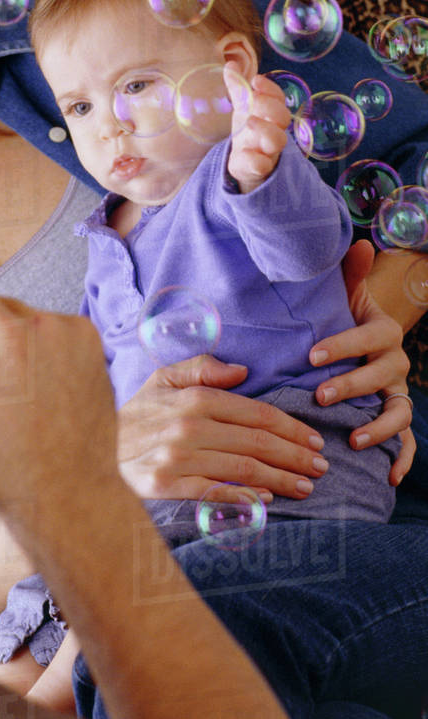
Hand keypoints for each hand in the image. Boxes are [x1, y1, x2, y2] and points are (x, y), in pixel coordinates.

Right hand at [117, 354, 328, 501]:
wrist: (88, 448)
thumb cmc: (134, 414)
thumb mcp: (161, 378)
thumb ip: (201, 368)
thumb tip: (243, 371)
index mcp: (193, 398)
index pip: (256, 413)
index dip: (290, 427)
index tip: (313, 440)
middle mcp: (188, 426)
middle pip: (257, 443)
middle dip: (295, 456)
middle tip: (320, 467)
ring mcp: (177, 458)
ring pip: (244, 470)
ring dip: (281, 479)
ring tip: (305, 486)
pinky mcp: (166, 486)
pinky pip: (216, 493)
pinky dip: (245, 498)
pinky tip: (266, 501)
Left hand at [225, 68, 290, 193]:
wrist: (245, 162)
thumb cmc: (248, 130)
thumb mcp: (242, 108)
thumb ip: (238, 88)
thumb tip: (231, 64)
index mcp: (270, 114)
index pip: (278, 98)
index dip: (270, 88)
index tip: (256, 80)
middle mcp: (273, 130)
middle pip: (282, 117)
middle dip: (269, 106)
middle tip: (253, 99)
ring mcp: (267, 150)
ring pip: (277, 141)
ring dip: (266, 130)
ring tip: (249, 121)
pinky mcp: (256, 168)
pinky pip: (261, 166)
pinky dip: (257, 162)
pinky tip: (250, 157)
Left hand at [309, 239, 414, 484]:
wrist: (359, 341)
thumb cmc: (343, 317)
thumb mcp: (344, 295)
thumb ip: (349, 273)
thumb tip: (358, 242)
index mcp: (383, 331)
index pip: (367, 337)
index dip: (342, 346)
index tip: (312, 355)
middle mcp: (395, 363)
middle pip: (380, 376)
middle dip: (351, 386)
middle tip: (319, 395)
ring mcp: (398, 392)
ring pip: (398, 411)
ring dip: (379, 427)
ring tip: (353, 438)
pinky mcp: (397, 417)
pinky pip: (407, 441)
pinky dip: (402, 458)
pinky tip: (387, 475)